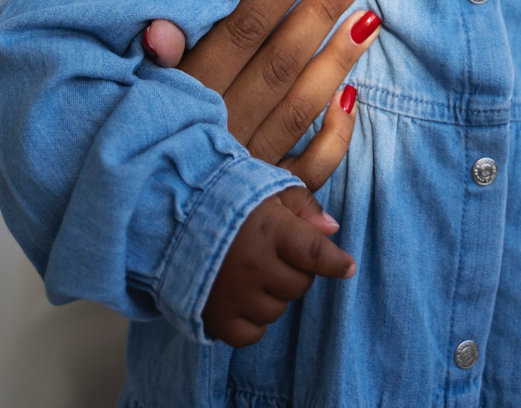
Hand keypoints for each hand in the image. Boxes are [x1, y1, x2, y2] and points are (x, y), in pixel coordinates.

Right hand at [142, 0, 381, 189]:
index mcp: (188, 97)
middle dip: (320, 12)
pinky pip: (309, 169)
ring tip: (369, 17)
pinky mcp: (265, 202)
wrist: (143, 233)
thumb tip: (159, 30)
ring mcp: (248, 166)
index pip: (241, 31)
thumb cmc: (138, 146)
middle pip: (279, 61)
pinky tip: (353, 96)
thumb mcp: (137, 100)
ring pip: (300, 106)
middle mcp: (222, 128)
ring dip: (336, 60)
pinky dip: (333, 136)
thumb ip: (158, 67)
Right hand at [203, 184, 355, 345]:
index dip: (336, 263)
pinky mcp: (217, 318)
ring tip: (255, 270)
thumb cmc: (225, 198)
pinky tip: (244, 296)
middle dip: (297, 270)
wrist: (171, 219)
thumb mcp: (266, 188)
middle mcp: (254, 265)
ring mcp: (235, 295)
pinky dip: (254, 319)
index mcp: (269, 230)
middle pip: (300, 284)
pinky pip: (253, 333)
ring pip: (279, 309)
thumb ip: (303, 205)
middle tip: (277, 253)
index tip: (349, 267)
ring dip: (275, 294)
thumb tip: (332, 229)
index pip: (315, 253)